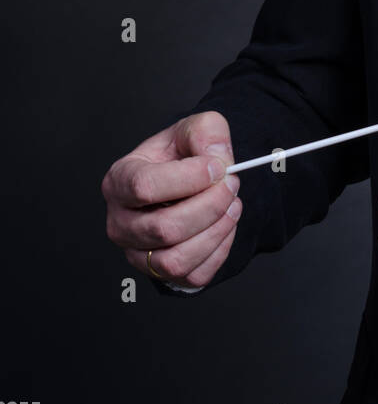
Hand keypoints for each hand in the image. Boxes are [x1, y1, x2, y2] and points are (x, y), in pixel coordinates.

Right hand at [101, 112, 241, 288]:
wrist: (190, 180)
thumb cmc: (182, 156)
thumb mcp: (194, 128)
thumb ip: (207, 132)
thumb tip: (217, 160)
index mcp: (119, 181)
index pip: (144, 186)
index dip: (188, 178)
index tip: (217, 167)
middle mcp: (120, 222)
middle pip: (164, 228)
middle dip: (209, 205)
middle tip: (231, 185)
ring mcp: (138, 253)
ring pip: (177, 259)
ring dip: (216, 231)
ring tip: (233, 204)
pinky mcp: (162, 274)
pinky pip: (193, 275)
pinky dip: (219, 251)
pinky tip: (225, 224)